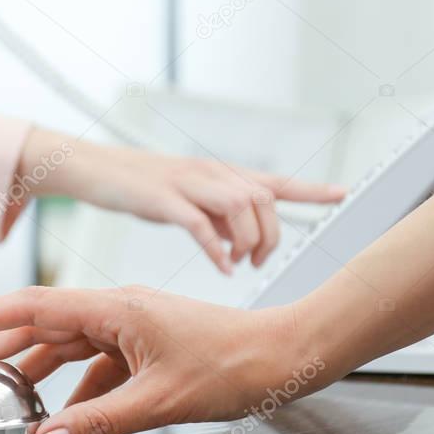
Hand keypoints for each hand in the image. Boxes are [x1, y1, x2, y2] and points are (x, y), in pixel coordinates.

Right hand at [0, 286, 339, 433]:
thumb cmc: (232, 364)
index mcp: (114, 308)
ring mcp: (131, 326)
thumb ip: (99, 421)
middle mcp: (116, 309)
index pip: (35, 305)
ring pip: (69, 343)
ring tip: (7, 390)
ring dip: (39, 366)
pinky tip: (68, 413)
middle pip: (45, 323)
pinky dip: (78, 386)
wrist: (284, 356)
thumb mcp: (159, 400)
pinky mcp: (144, 344)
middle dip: (4, 344)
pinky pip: (98, 362)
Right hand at [20, 129, 344, 273]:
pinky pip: (200, 225)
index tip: (341, 194)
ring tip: (240, 263)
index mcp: (217, 173)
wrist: (92, 167)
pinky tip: (222, 267)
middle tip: (260, 261)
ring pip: (239, 206)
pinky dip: (216, 249)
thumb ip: (213, 214)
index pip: (272, 180)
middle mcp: (209, 173)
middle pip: (262, 198)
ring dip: (248, 240)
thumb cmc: (137, 185)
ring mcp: (186, 183)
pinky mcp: (162, 199)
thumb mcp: (183, 197)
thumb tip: (236, 240)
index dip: (308, 188)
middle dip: (271, 234)